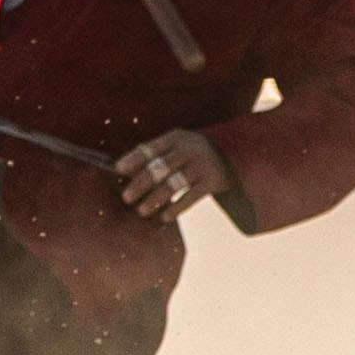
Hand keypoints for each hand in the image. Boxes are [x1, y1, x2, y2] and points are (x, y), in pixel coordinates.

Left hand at [115, 129, 231, 218]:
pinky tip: (164, 217)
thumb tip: (121, 168)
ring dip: (156, 198)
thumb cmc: (193, 151)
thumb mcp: (178, 144)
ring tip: (142, 211)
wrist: (235, 151)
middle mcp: (190, 149)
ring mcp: (202, 165)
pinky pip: (192, 196)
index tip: (119, 170)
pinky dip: (177, 207)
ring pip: (175, 183)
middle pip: (161, 167)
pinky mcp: (214, 181)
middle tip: (126, 197)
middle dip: (142, 183)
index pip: (152, 148)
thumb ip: (155, 153)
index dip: (134, 158)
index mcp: (177, 138)